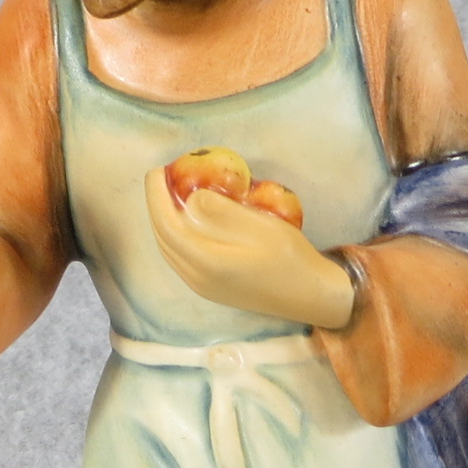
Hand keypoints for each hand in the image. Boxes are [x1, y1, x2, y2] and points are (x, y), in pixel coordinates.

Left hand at [145, 167, 354, 328]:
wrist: (311, 296)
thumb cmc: (291, 258)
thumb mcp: (262, 227)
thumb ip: (224, 212)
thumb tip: (193, 197)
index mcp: (207, 263)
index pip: (167, 225)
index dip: (156, 196)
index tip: (158, 170)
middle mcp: (198, 279)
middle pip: (162, 239)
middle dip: (155, 206)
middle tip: (160, 177)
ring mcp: (203, 287)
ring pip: (169, 251)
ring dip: (163, 221)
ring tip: (169, 195)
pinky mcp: (211, 289)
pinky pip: (180, 259)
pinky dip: (175, 235)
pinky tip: (185, 221)